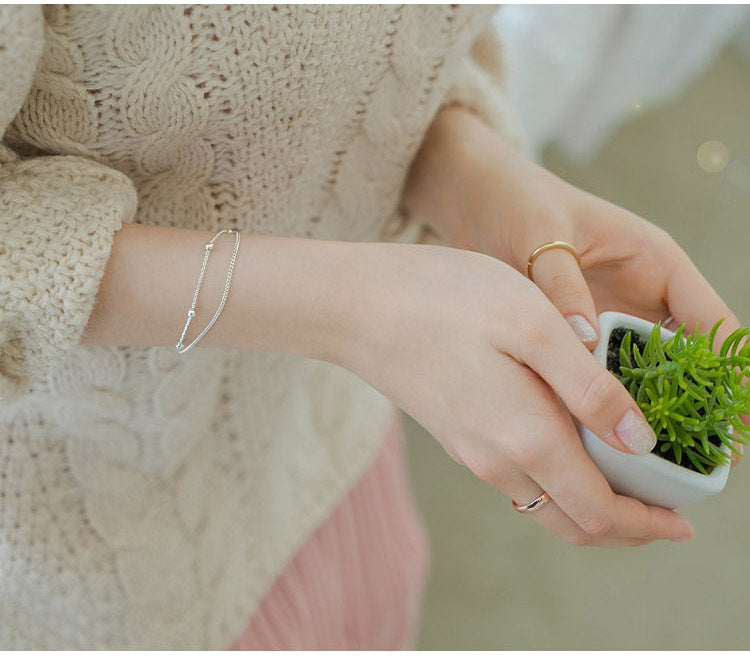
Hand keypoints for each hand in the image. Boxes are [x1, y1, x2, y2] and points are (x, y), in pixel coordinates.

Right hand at [339, 241, 693, 546]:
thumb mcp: (531, 325)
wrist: (357, 308)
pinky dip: (558, 482)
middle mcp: (498, 461)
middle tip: (663, 511)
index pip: (600, 512)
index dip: (648, 524)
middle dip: (626, 527)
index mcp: (526, 438)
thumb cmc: (444, 301)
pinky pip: (520, 479)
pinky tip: (571, 446)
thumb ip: (589, 387)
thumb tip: (638, 441)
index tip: (683, 521)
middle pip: (574, 523)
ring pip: (545, 503)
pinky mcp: (456, 435)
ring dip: (592, 504)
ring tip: (627, 479)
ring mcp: (472, 452)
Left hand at [404, 106, 743, 465]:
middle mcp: (642, 293)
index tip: (743, 423)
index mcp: (654, 263)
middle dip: (700, 405)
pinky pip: (608, 373)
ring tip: (661, 464)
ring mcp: (613, 315)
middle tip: (705, 462)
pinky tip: (603, 438)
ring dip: (656, 410)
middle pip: (690, 358)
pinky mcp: (581, 332)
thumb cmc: (517, 203)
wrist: (477, 198)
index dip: (735, 375)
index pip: (714, 323)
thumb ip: (563, 286)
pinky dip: (611, 401)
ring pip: (651, 372)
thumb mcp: (543, 238)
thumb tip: (585, 339)